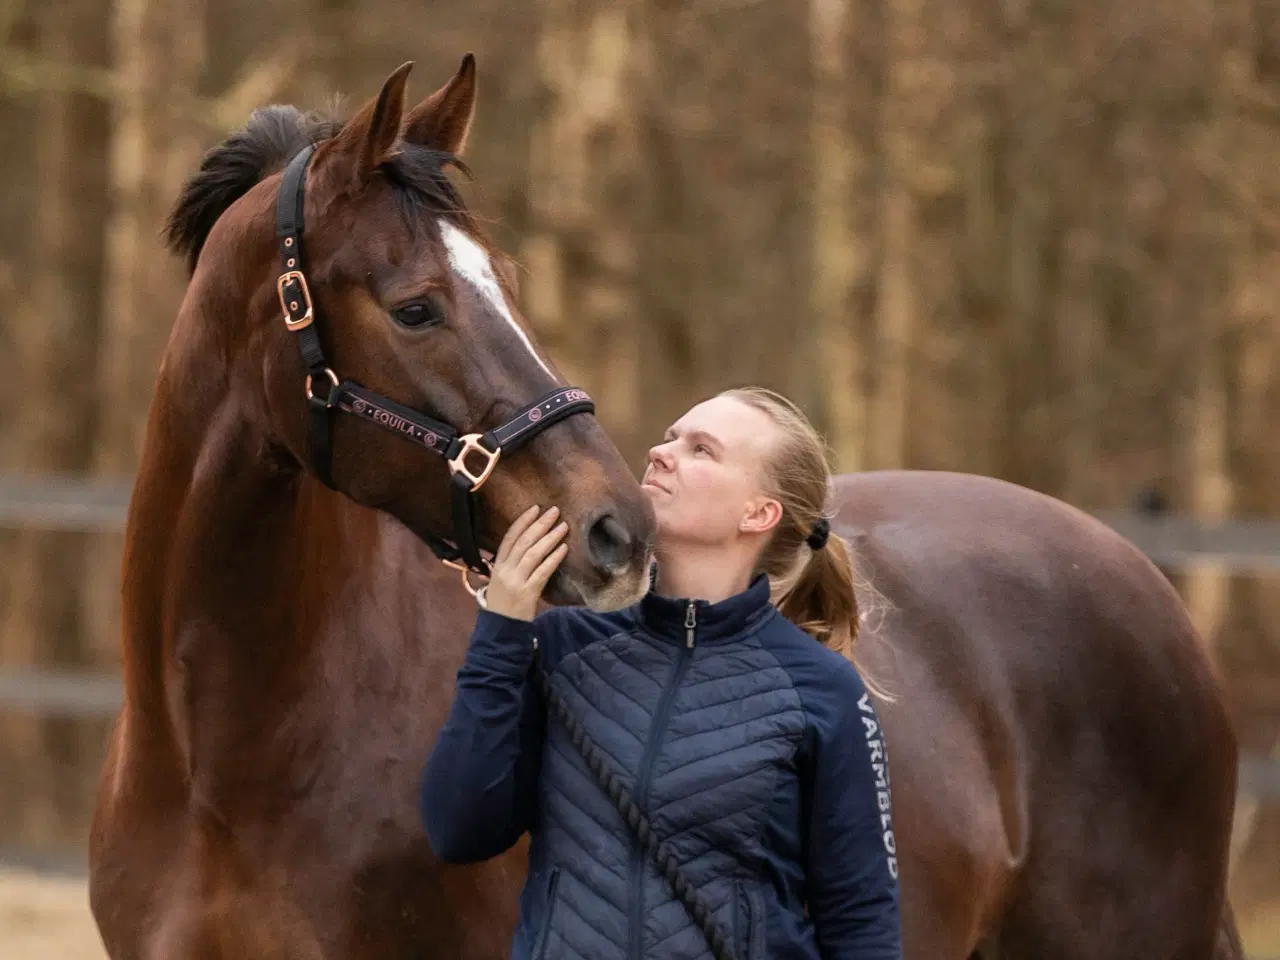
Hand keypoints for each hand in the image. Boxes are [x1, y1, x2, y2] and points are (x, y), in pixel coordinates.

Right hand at [481, 505, 569, 620]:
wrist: (501, 630)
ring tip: (563, 526)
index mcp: (497, 566)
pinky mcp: (527, 593)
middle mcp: (505, 570)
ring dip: (550, 538)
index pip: (509, 538)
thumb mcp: (500, 581)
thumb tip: (525, 546)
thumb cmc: (503, 604)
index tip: (535, 508)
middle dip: (540, 524)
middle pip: (524, 542)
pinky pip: (542, 572)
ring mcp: (516, 581)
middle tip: (555, 511)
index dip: (522, 522)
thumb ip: (510, 564)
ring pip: (533, 554)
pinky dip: (553, 558)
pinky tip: (564, 549)